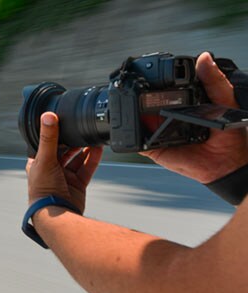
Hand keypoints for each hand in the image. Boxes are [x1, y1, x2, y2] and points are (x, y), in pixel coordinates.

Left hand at [26, 112, 102, 212]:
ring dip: (84, 148)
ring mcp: (64, 177)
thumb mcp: (45, 159)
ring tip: (91, 135)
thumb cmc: (43, 190)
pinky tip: (99, 148)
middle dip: (72, 140)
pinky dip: (93, 158)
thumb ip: (48, 138)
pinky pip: (86, 168)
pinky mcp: (77, 184)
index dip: (53, 133)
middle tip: (80, 126)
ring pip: (76, 158)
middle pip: (63, 150)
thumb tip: (48, 116)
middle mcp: (50, 169)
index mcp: (37, 163)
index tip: (61, 120)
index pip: (45, 143)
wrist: (58, 215)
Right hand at [141, 52, 247, 182]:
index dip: (158, 81)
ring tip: (139, 108)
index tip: (151, 73)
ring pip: (140, 121)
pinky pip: (139, 143)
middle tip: (141, 90)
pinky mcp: (154, 148)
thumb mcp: (226, 100)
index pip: (166, 89)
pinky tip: (136, 129)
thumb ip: (215, 80)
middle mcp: (169, 116)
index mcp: (184, 102)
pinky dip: (133, 137)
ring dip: (135, 114)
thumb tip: (204, 58)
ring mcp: (160, 132)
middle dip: (142, 97)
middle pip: (149, 103)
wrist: (226, 164)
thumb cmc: (229, 136)